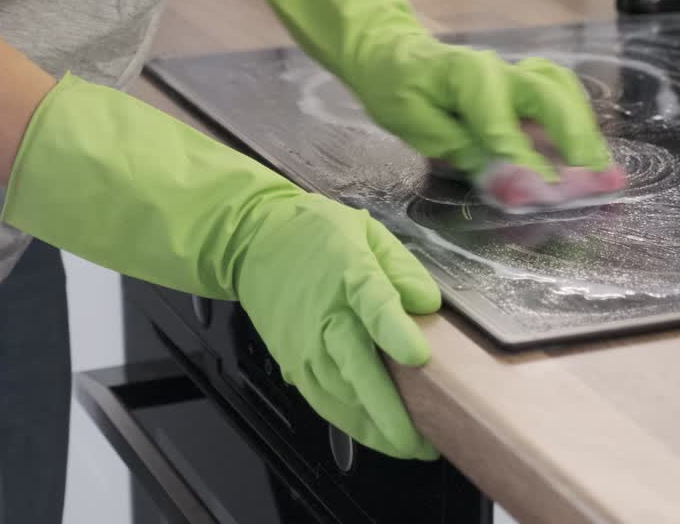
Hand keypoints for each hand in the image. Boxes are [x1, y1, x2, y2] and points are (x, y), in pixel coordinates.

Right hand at [237, 193, 441, 458]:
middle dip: (389, 412)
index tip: (419, 357)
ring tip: (410, 447)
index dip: (396, 333)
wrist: (253, 242)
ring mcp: (306, 347)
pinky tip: (376, 437)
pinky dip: (350, 425)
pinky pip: (324, 403)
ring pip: (341, 399)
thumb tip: (427, 302)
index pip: (374, 307)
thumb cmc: (316, 235)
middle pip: (357, 370)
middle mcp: (325, 318)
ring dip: (374, 429)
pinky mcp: (294, 365)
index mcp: (350, 275)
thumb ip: (402, 267)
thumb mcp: (367, 233)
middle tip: (421, 442)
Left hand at [344, 33, 612, 181]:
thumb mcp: (414, 125)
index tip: (544, 193)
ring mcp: (517, 74)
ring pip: (563, 92)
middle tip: (595, 178)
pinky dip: (579, 124)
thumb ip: (462, 151)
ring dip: (585, 130)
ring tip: (603, 170)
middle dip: (574, 137)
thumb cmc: (399, 89)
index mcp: (466, 74)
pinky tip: (590, 153)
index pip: (501, 122)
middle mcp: (500, 69)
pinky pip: (561, 96)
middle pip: (548, 94)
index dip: (523, 160)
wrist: (395, 55)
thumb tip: (508, 183)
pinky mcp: (525, 85)